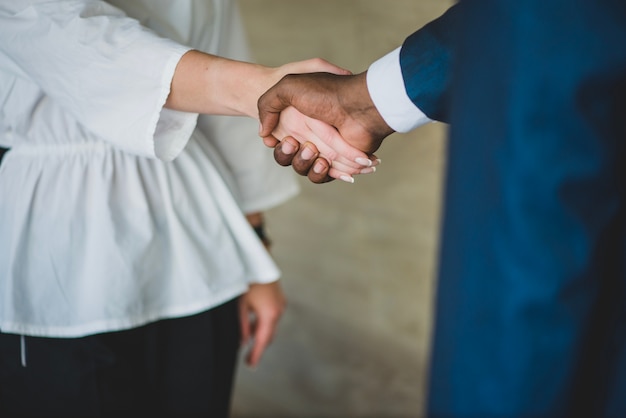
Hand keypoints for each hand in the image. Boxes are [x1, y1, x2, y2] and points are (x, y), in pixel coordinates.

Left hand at [238, 281, 285, 367]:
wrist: (256, 258)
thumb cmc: (248, 280)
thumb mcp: (241, 306)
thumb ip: (242, 326)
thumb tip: (242, 343)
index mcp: (270, 314)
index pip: (263, 340)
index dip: (256, 354)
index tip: (250, 365)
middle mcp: (278, 309)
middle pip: (269, 334)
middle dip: (259, 346)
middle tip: (248, 359)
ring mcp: (279, 302)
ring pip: (269, 325)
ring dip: (260, 334)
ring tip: (247, 342)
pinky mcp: (277, 297)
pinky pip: (270, 315)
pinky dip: (262, 323)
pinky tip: (251, 325)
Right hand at [258, 71, 394, 181]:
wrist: (359, 105)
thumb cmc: (326, 93)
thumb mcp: (288, 86)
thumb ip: (267, 105)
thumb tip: (264, 133)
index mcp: (296, 119)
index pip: (276, 140)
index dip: (276, 144)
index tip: (286, 138)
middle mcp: (309, 134)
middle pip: (287, 157)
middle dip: (290, 154)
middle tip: (302, 145)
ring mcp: (324, 148)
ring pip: (302, 168)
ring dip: (305, 164)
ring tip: (318, 156)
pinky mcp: (339, 161)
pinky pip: (323, 175)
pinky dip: (322, 173)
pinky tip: (325, 163)